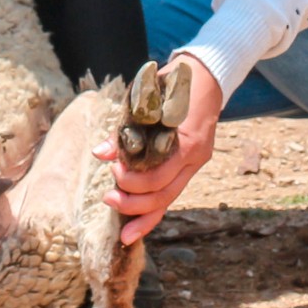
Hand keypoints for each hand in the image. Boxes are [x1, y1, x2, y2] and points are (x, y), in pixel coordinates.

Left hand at [95, 55, 222, 245]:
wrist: (207, 77)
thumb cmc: (173, 83)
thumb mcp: (148, 98)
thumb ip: (125, 127)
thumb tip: (100, 153)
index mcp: (187, 140)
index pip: (160, 174)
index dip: (134, 180)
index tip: (114, 171)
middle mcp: (195, 157)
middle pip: (165, 193)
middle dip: (135, 202)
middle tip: (108, 197)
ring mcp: (195, 163)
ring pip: (170, 199)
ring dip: (144, 216)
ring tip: (122, 229)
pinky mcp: (190, 166)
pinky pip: (172, 194)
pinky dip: (154, 214)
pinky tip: (137, 229)